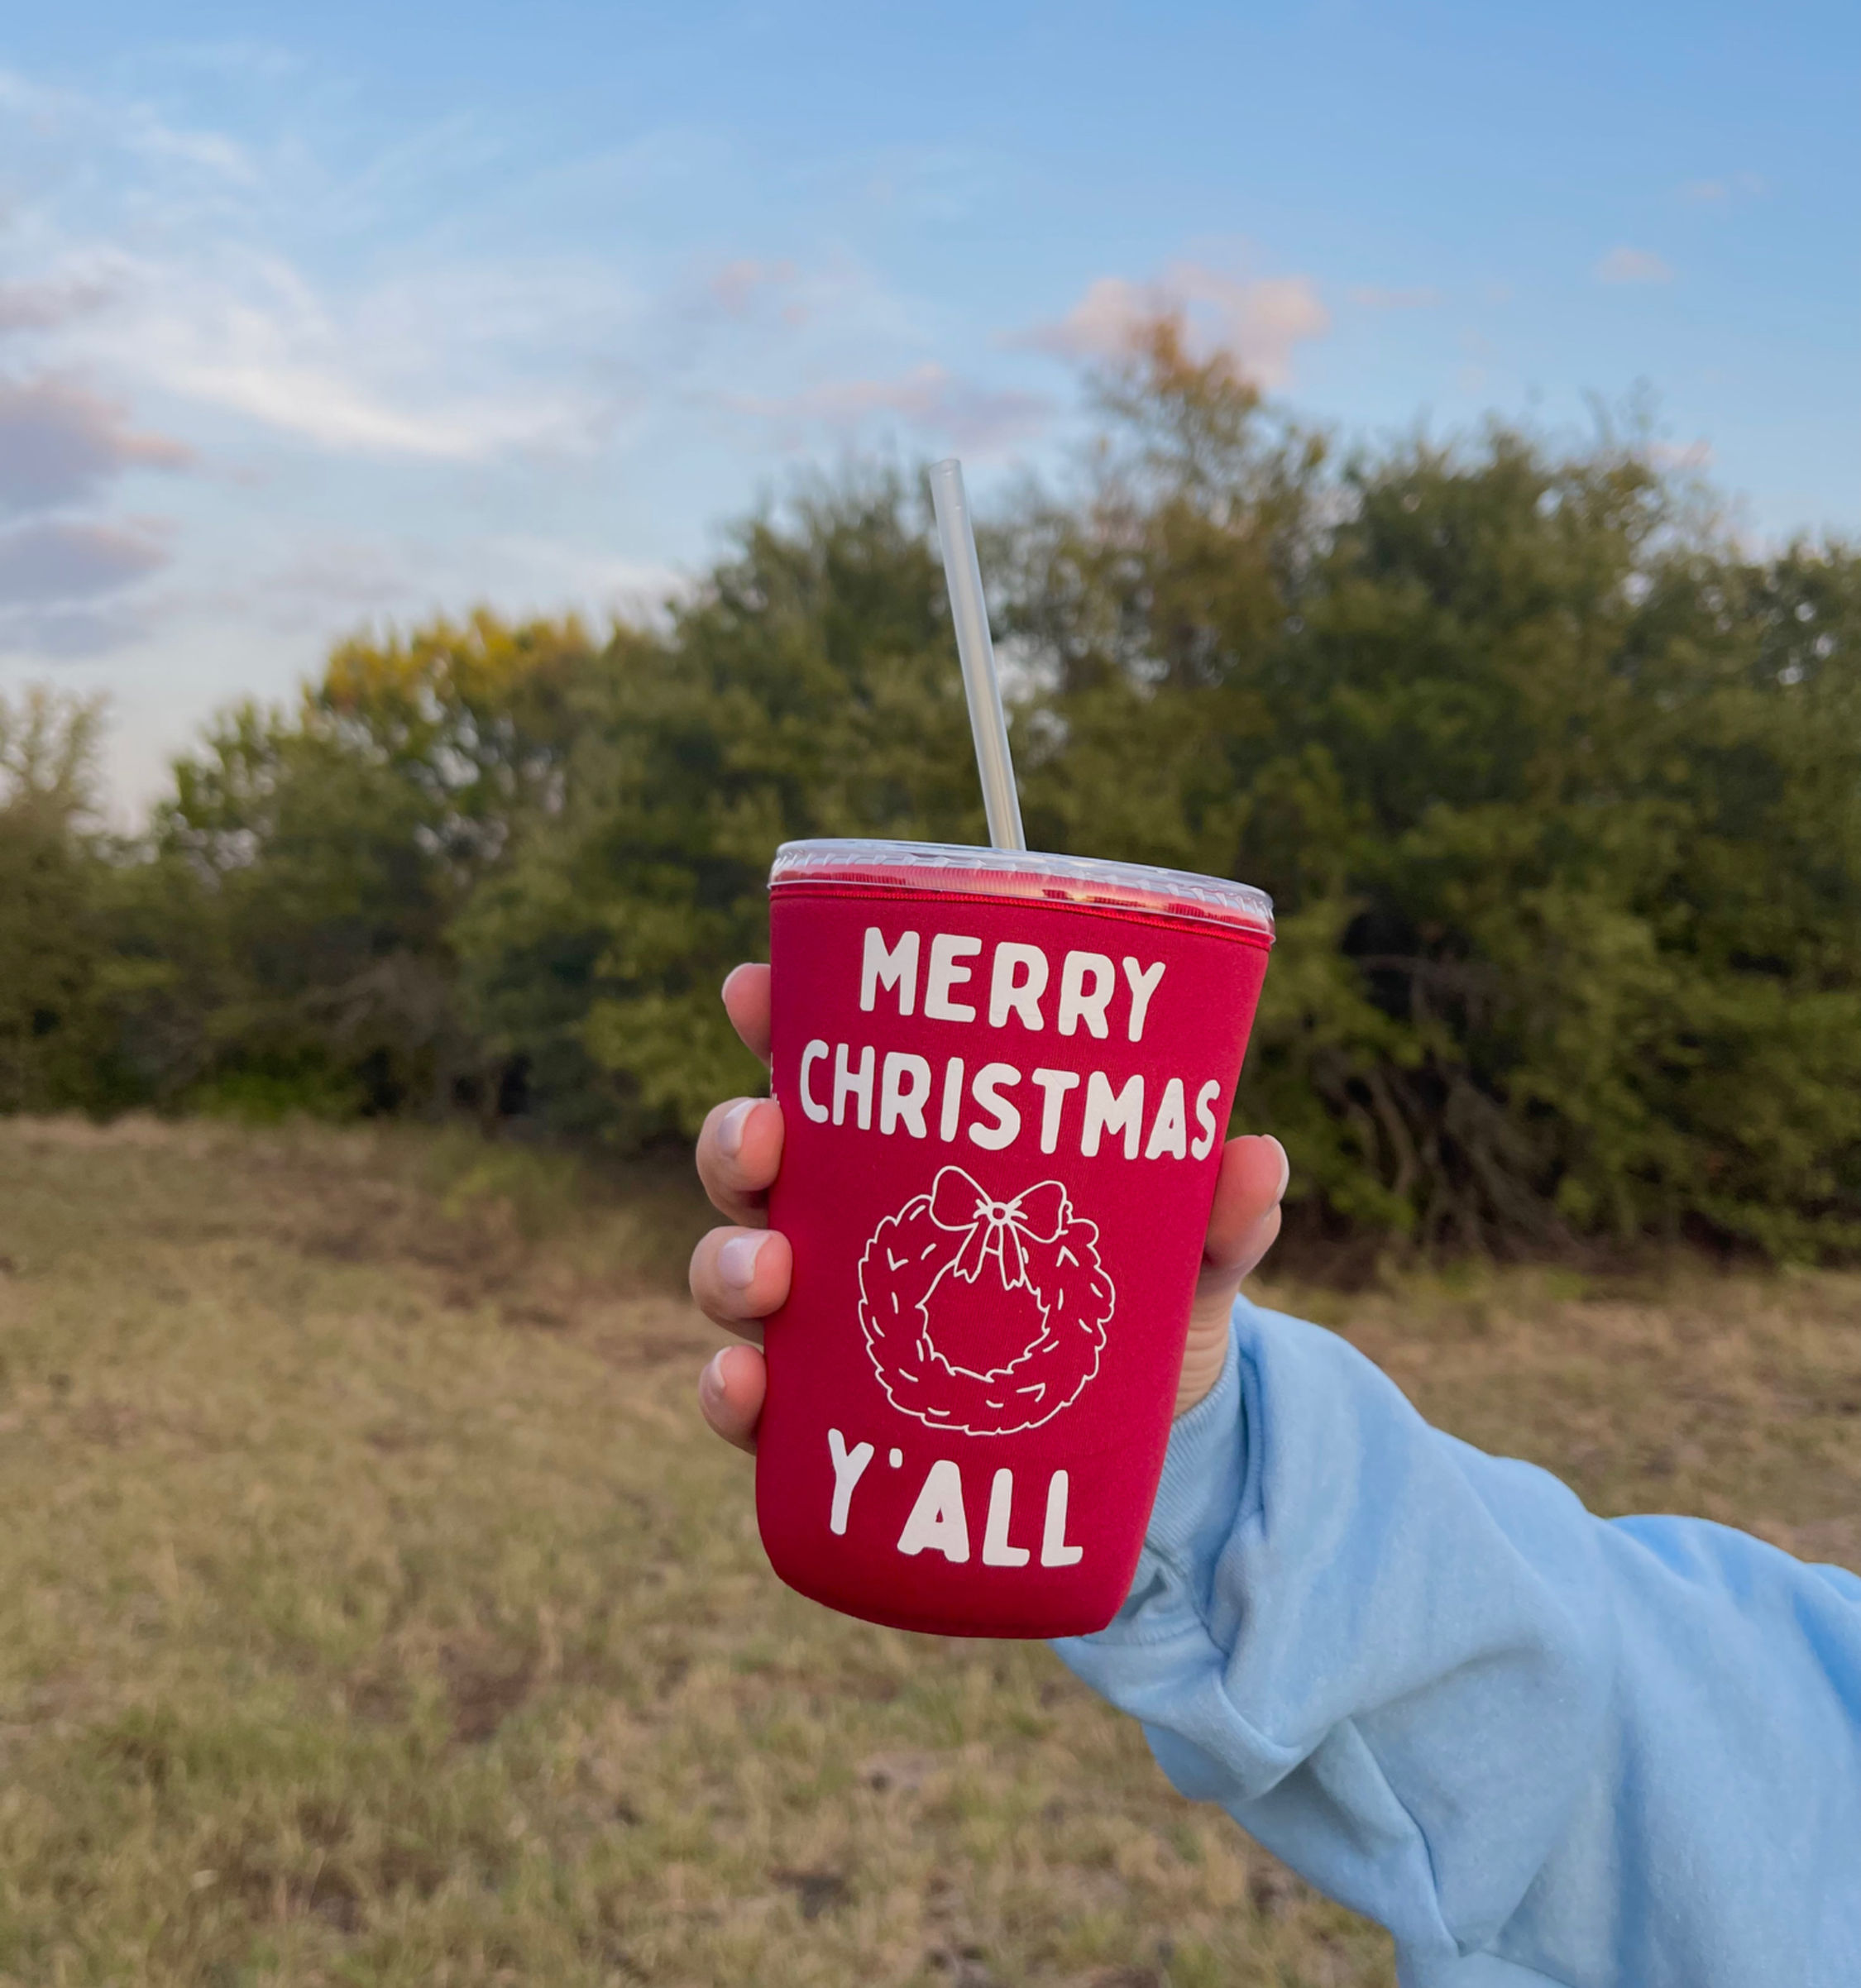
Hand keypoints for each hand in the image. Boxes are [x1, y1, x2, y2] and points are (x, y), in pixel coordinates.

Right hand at [690, 963, 1288, 1452]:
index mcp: (915, 1145)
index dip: (776, 1018)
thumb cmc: (1148, 1295)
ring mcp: (832, 1314)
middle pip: (756, 1158)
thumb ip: (1218, 1212)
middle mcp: (853, 1217)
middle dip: (738, 1139)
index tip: (752, 991)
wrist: (1147, 1436)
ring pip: (734, 1265)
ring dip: (727, 1262)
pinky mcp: (829, 1411)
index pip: (825, 1062)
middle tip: (769, 1137)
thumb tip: (1256, 1159)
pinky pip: (753, 1397)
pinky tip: (746, 1389)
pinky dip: (730, 1392)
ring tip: (770, 1275)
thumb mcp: (1186, 1248)